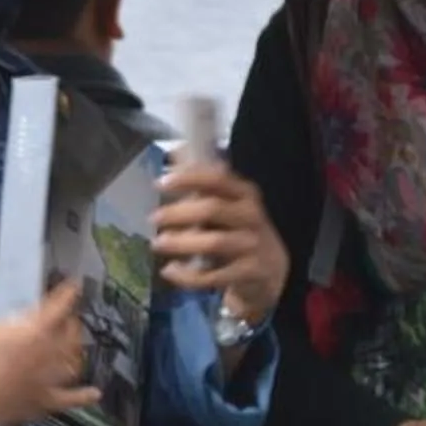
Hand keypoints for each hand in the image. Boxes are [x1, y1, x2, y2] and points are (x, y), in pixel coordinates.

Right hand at [0, 246, 99, 425]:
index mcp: (33, 329)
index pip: (59, 304)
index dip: (67, 292)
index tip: (72, 284)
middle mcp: (48, 354)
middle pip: (70, 333)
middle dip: (71, 320)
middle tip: (68, 314)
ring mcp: (48, 380)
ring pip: (74, 362)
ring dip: (77, 351)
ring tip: (76, 344)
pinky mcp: (43, 404)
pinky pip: (69, 399)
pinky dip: (83, 396)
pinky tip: (94, 394)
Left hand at [155, 155, 288, 327]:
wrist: (271, 271)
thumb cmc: (240, 231)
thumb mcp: (228, 205)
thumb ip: (203, 184)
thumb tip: (176, 150)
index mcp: (245, 194)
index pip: (218, 178)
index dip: (188, 178)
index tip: (161, 182)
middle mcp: (251, 215)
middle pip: (212, 209)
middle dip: (179, 213)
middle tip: (153, 218)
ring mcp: (253, 245)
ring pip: (214, 242)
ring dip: (181, 242)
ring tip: (157, 243)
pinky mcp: (249, 272)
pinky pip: (214, 275)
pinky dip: (188, 276)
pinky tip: (169, 271)